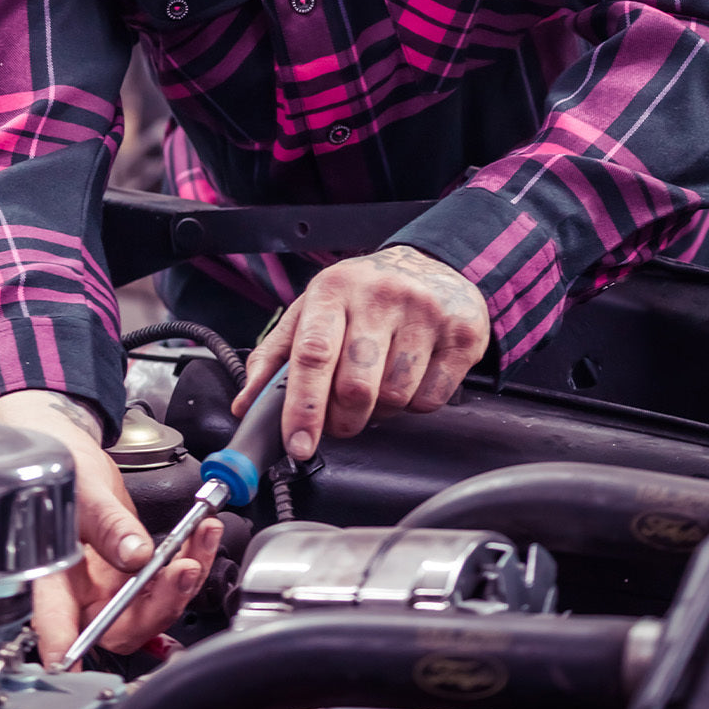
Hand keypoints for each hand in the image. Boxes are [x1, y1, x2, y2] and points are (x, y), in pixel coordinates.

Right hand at [0, 390, 220, 667]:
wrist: (72, 454)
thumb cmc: (59, 467)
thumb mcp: (82, 490)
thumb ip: (107, 525)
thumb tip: (135, 555)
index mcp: (50, 577)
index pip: (55, 621)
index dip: (66, 646)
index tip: (75, 661)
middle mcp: (79, 594)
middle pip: (118, 626)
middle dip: (160, 604)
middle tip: (183, 569)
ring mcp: (107, 587)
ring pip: (150, 609)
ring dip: (184, 580)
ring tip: (203, 539)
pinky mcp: (131, 576)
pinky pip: (164, 583)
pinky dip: (189, 561)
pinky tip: (202, 534)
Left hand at [231, 245, 489, 459]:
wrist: (431, 264)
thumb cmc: (362, 294)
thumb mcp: (312, 310)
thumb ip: (275, 357)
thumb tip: (246, 405)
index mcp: (334, 290)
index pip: (313, 355)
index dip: (303, 408)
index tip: (297, 444)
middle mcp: (380, 296)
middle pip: (355, 387)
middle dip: (342, 420)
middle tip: (340, 419)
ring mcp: (426, 313)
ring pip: (395, 397)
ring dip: (380, 412)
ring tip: (377, 387)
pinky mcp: (462, 334)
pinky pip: (431, 400)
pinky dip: (415, 404)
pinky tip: (410, 378)